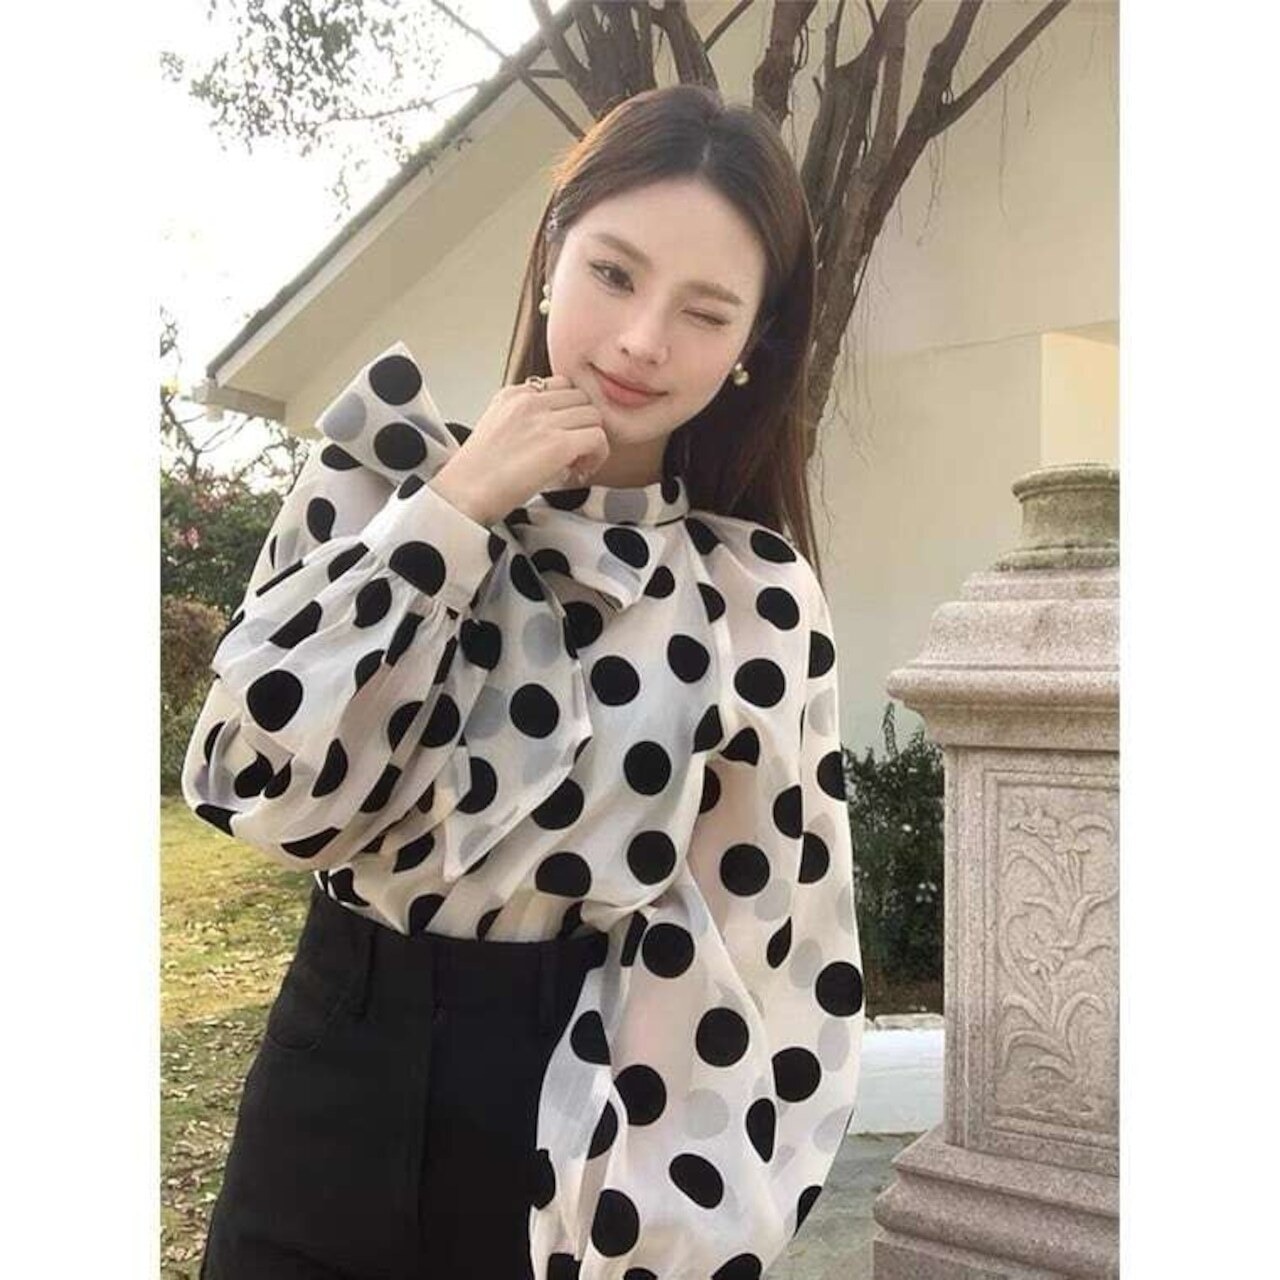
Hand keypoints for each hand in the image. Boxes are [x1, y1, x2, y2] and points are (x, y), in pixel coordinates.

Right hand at [429, 375, 609, 525]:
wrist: (464, 493)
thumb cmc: (477, 475)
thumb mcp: (495, 429)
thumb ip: (522, 420)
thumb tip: (555, 432)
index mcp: (512, 395)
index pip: (560, 386)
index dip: (569, 411)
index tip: (563, 435)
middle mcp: (530, 401)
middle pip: (581, 398)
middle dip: (583, 424)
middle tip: (574, 453)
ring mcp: (545, 420)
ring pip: (594, 416)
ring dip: (592, 441)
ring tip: (576, 464)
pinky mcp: (559, 443)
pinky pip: (598, 438)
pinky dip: (597, 455)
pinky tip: (580, 472)